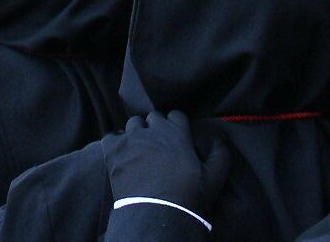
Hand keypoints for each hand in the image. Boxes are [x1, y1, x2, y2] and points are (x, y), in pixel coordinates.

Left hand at [108, 111, 228, 220]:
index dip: (174, 126)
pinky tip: (119, 156)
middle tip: (156, 147)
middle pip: (152, 117)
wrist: (158, 214)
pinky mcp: (113, 151)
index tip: (174, 138)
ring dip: (135, 134)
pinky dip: (114, 144)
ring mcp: (132, 138)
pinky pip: (110, 137)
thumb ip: (220, 153)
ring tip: (137, 150)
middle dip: (154, 128)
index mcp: (177, 132)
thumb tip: (220, 137)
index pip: (175, 115)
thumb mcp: (215, 176)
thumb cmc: (189, 195)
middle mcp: (154, 130)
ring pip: (132, 124)